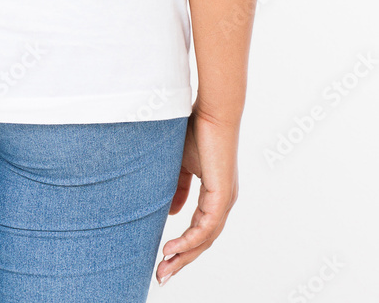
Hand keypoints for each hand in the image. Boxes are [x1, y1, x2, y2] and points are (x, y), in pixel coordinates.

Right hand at [155, 106, 239, 285]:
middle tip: (162, 276)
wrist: (213, 112)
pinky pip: (206, 227)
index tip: (162, 258)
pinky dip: (189, 240)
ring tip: (164, 268)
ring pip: (205, 239)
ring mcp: (225, 200)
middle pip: (203, 241)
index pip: (199, 229)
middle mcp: (224, 202)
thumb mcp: (182, 164)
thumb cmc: (196, 130)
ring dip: (184, 256)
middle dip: (181, 260)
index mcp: (216, 195)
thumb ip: (178, 188)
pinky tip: (173, 249)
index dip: (182, 245)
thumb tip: (170, 212)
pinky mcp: (222, 195)